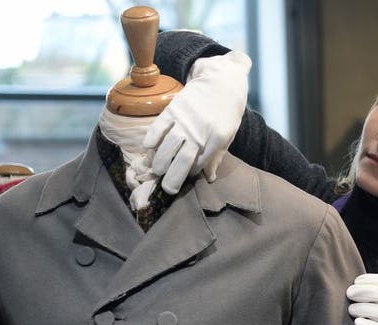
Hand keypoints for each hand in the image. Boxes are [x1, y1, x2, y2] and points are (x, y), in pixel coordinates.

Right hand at [143, 50, 251, 193]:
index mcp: (216, 140)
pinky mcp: (174, 109)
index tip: (186, 178)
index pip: (199, 164)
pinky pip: (159, 126)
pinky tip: (148, 147)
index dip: (190, 174)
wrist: (222, 82)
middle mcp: (199, 132)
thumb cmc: (227, 113)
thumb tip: (210, 178)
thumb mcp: (228, 135)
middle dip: (172, 178)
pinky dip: (152, 138)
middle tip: (167, 189)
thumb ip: (217, 157)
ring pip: (168, 146)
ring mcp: (185, 120)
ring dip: (159, 161)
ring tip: (156, 170)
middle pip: (182, 160)